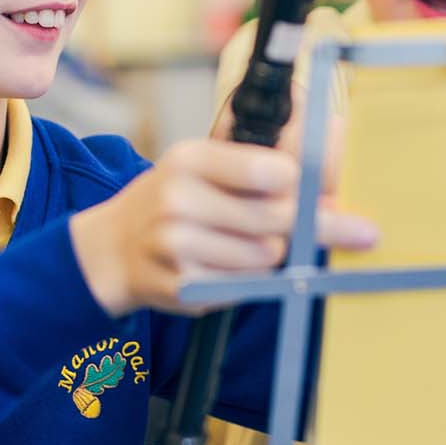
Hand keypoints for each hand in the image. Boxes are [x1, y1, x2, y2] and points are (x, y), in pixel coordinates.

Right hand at [70, 139, 378, 315]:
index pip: (273, 170)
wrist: (114, 248)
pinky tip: (221, 266)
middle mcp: (177, 198)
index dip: (299, 185)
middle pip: (277, 218)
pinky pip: (247, 286)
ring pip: (267, 255)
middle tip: (305, 224)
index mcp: (190, 158)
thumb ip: (262, 170)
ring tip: (239, 244)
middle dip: (299, 225)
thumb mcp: (206, 166)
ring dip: (269, 254)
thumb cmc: (176, 201)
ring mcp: (175, 245)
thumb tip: (331, 199)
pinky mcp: (182, 286)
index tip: (311, 191)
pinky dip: (247, 279)